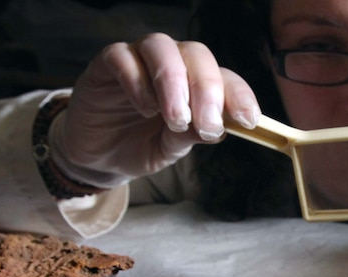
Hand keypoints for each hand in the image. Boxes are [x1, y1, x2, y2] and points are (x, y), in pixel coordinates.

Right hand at [50, 33, 260, 182]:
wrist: (99, 157)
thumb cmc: (141, 145)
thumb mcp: (171, 148)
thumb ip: (192, 136)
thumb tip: (220, 129)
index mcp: (195, 82)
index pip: (225, 78)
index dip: (239, 95)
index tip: (248, 120)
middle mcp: (171, 63)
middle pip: (196, 55)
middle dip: (207, 90)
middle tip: (207, 125)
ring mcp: (138, 60)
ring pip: (161, 48)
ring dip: (174, 82)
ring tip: (176, 118)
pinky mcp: (106, 64)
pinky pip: (122, 57)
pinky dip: (137, 81)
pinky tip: (145, 108)